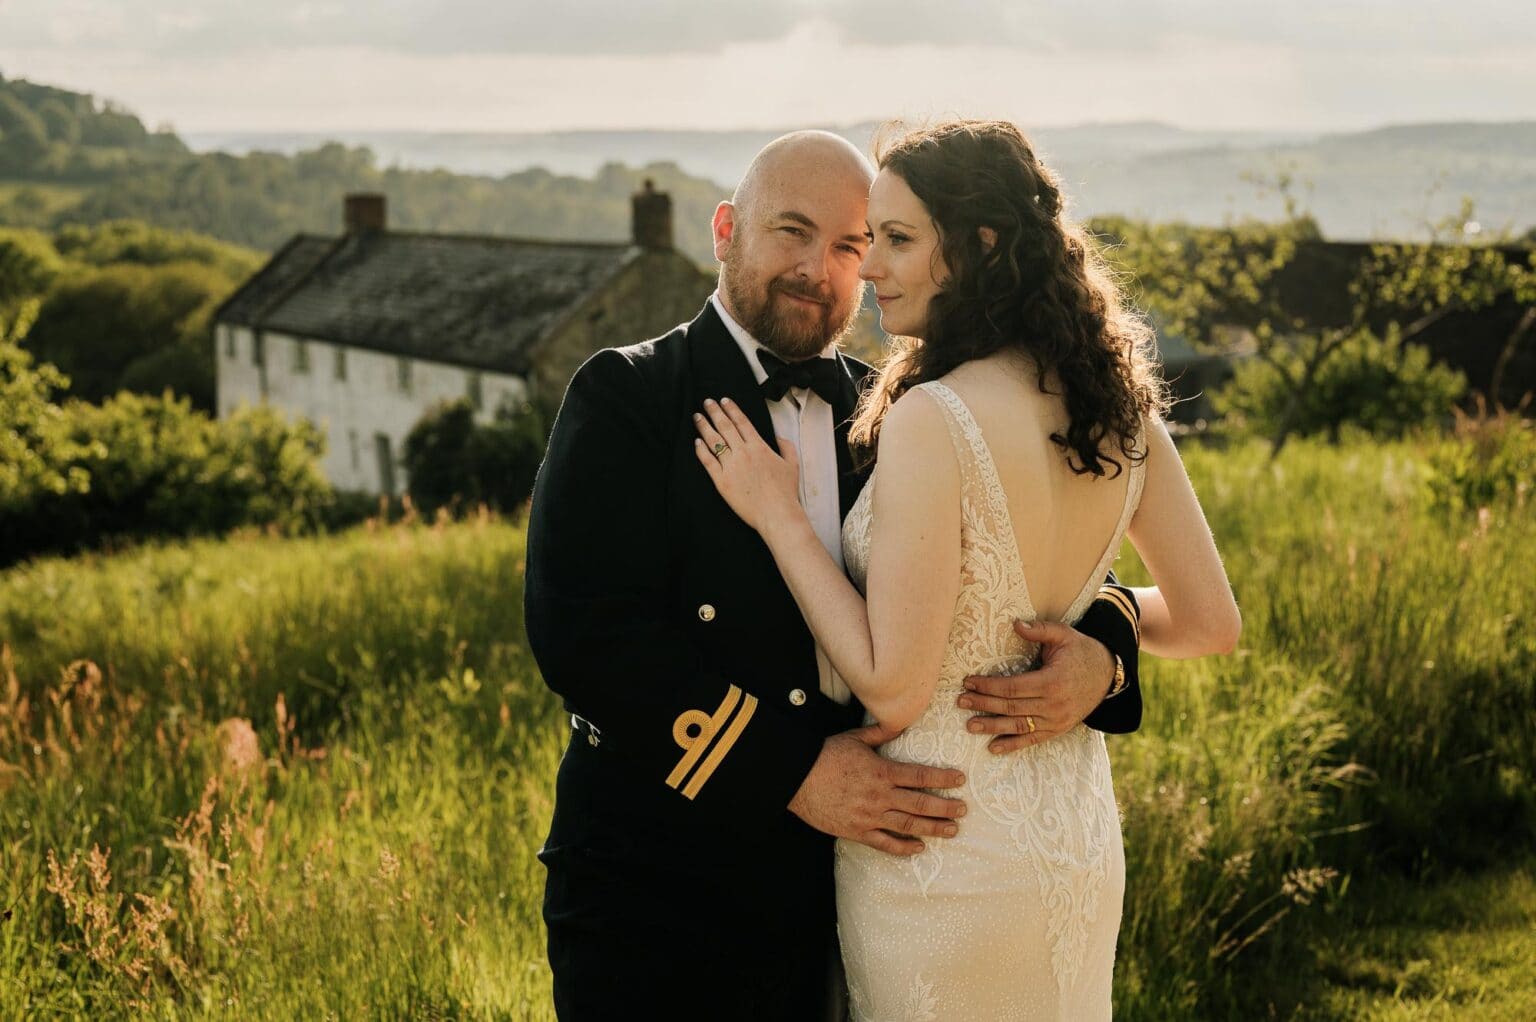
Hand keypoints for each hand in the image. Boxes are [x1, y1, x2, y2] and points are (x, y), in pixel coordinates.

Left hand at [693, 398, 801, 534]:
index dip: (731, 409)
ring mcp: (731, 467)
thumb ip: (786, 447)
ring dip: (704, 426)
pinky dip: (701, 450)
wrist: (777, 514)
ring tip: (697, 417)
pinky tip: (697, 442)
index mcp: (759, 447)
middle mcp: (743, 453)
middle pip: (725, 427)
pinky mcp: (721, 481)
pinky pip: (707, 461)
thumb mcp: (792, 464)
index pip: (742, 422)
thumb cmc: (786, 492)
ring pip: (714, 441)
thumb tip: (779, 436)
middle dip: (714, 412)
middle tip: (707, 402)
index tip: (723, 400)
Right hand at [788, 722, 966, 856]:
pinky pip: (884, 843)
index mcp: (882, 771)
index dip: (943, 778)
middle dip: (945, 807)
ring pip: (908, 826)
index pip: (920, 776)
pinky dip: (903, 848)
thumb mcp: (855, 737)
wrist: (797, 776)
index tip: (960, 780)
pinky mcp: (857, 831)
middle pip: (921, 804)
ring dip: (933, 828)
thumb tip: (902, 722)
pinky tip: (919, 849)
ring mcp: (870, 816)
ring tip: (952, 830)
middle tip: (964, 809)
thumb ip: (882, 732)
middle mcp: (880, 796)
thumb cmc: (826, 754)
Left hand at [957, 619, 1114, 753]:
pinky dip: (1012, 746)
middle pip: (1011, 707)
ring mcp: (1056, 721)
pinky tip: (992, 748)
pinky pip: (1032, 740)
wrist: (1107, 674)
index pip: (1012, 687)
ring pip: (1018, 726)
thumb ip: (1040, 630)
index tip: (968, 682)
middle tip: (960, 701)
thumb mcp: (1063, 634)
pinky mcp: (1058, 729)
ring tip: (969, 725)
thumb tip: (1016, 624)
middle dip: (983, 704)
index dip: (988, 686)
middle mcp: (1053, 705)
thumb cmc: (1081, 651)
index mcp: (1052, 681)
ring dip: (992, 727)